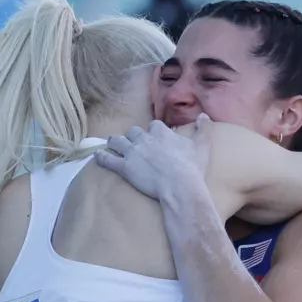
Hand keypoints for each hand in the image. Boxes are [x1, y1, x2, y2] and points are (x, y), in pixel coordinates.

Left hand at [95, 113, 212, 199]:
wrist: (179, 186)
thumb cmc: (192, 167)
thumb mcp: (202, 145)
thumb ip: (203, 128)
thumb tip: (204, 115)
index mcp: (161, 132)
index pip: (154, 126)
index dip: (154, 132)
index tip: (155, 137)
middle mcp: (144, 138)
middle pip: (133, 132)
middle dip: (133, 136)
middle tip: (133, 143)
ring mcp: (132, 152)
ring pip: (118, 141)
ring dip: (115, 142)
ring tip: (112, 144)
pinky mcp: (124, 167)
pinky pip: (108, 159)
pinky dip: (101, 157)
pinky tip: (96, 156)